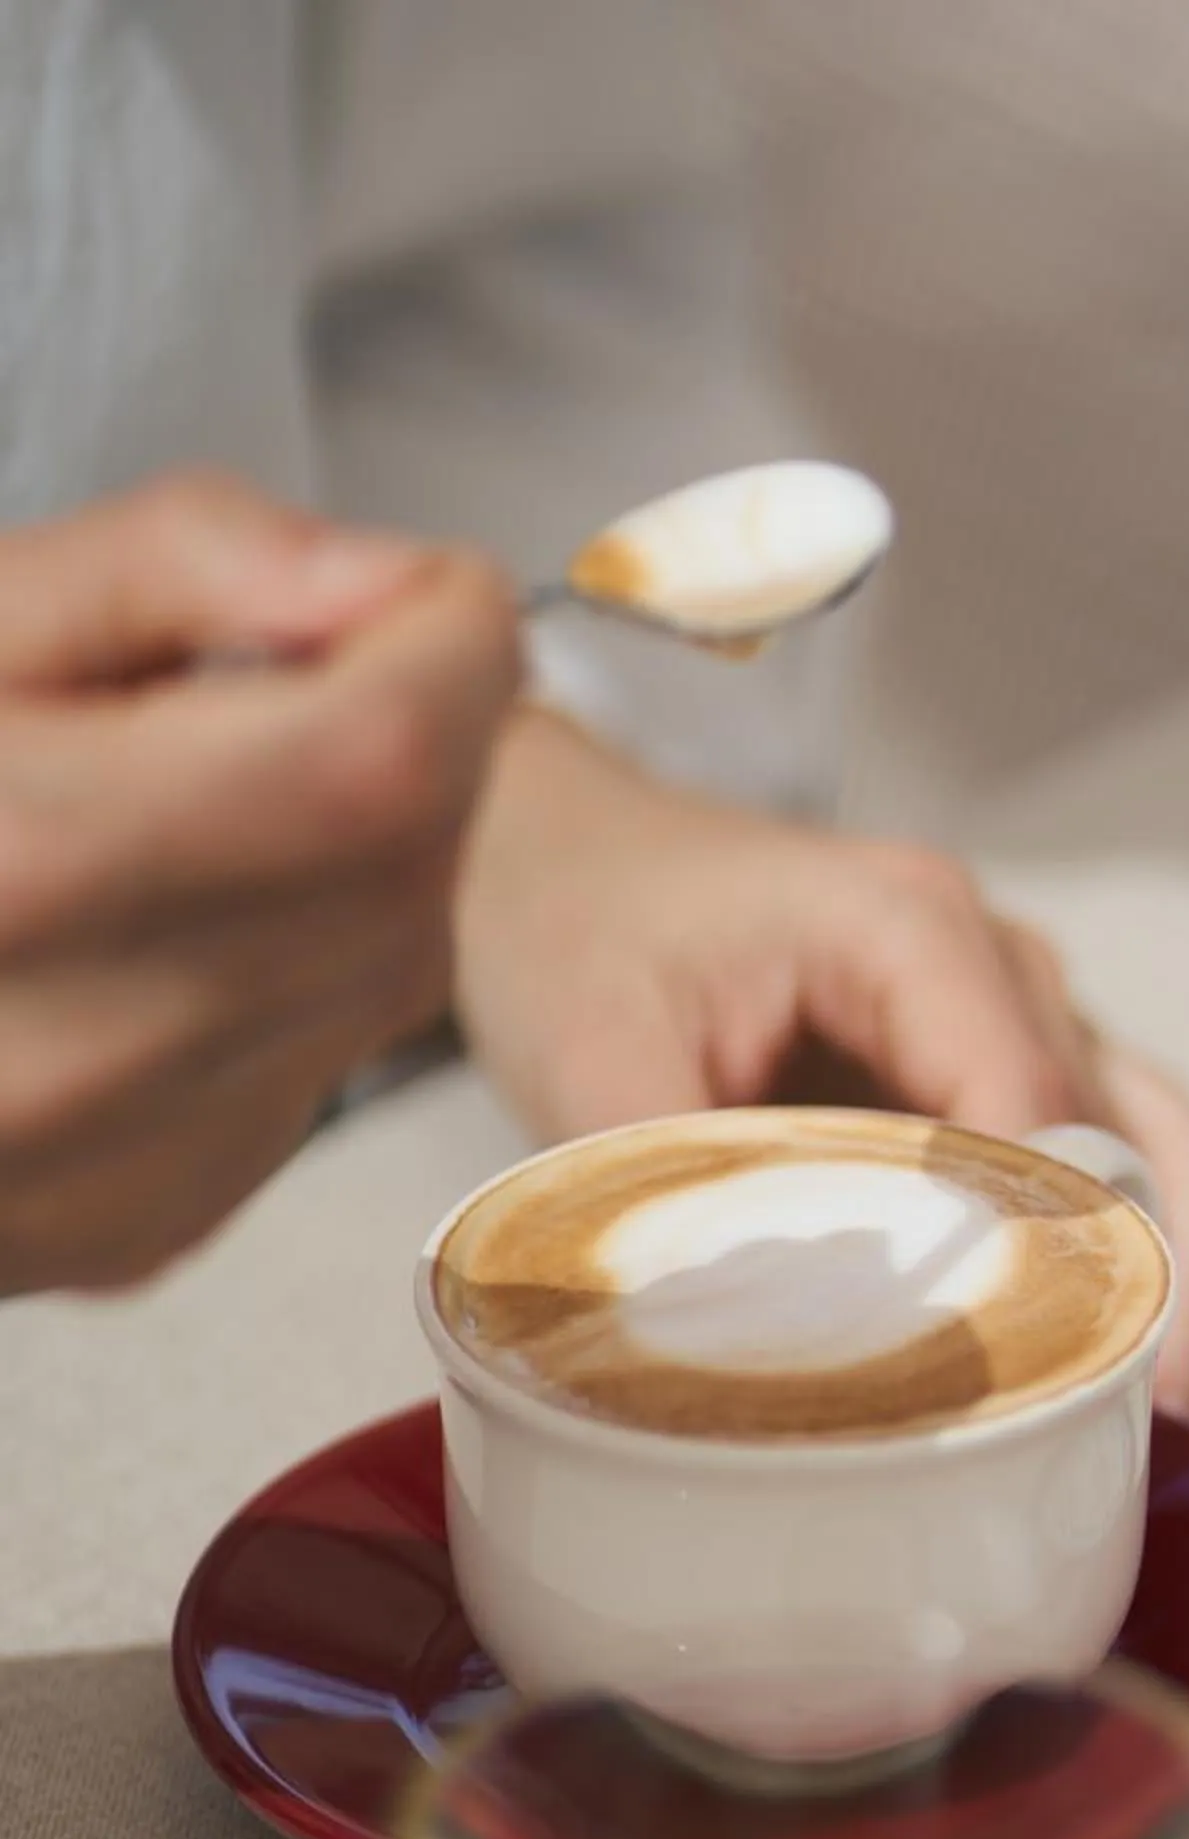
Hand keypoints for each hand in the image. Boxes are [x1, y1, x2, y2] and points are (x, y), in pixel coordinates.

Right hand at [0, 474, 520, 1292]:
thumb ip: (170, 566)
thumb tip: (384, 584)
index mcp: (17, 866)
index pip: (381, 760)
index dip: (451, 653)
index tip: (429, 597)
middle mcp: (72, 1059)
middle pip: (405, 875)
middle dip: (408, 749)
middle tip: (293, 677)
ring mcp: (112, 1171)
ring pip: (387, 984)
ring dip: (360, 868)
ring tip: (203, 801)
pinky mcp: (137, 1227)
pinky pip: (314, 1075)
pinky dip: (291, 980)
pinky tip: (161, 930)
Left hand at [456, 709, 1188, 1410]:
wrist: (566, 848)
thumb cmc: (579, 928)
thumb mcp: (593, 1055)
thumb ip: (680, 1185)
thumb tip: (744, 1336)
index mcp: (908, 932)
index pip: (1027, 1100)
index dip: (1056, 1239)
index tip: (1062, 1364)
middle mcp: (997, 959)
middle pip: (1135, 1120)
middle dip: (1164, 1265)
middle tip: (1154, 1401)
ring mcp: (1021, 1003)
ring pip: (1165, 1130)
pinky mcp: (1012, 1053)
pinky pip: (1138, 1137)